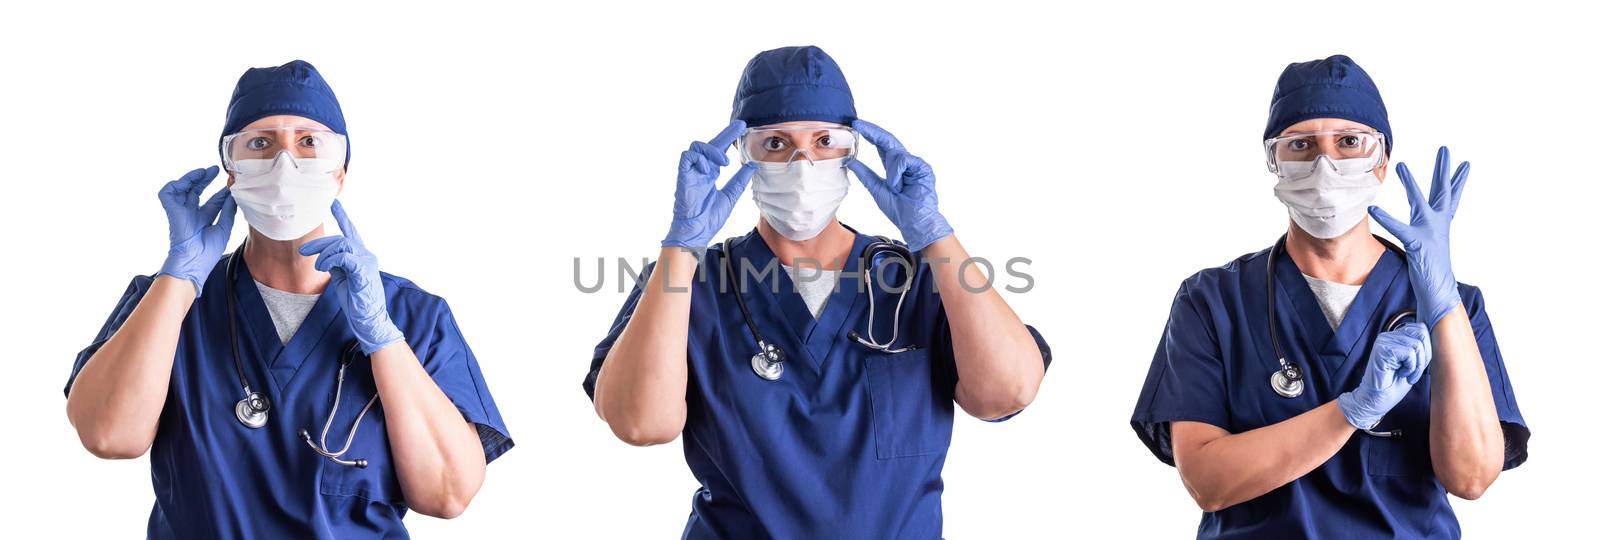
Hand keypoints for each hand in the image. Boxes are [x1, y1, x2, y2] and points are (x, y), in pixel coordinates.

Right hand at [156, 166, 236, 296]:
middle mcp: (192, 215)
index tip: (231, 185)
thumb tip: (233, 196)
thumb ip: (227, 212)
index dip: (221, 193)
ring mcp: (182, 212)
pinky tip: (190, 180)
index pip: (213, 202)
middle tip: (217, 170)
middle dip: (206, 180)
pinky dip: (176, 184)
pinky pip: (168, 193)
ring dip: (193, 179)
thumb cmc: (208, 252)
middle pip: (197, 192)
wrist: (194, 261)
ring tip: (204, 171)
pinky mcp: (172, 210)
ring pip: (183, 189)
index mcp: (204, 221)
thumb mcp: (223, 228)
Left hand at [299, 201, 403, 353]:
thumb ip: (337, 264)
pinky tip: (324, 269)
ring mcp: (366, 263)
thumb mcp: (343, 278)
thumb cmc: (357, 301)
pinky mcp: (364, 273)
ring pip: (342, 245)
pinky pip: (346, 258)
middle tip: (302, 251)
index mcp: (361, 256)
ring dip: (324, 254)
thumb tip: (324, 257)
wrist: (370, 321)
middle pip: (340, 238)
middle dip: (319, 244)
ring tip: (317, 266)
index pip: (351, 231)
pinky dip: (332, 260)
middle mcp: (366, 255)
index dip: (342, 216)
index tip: (333, 202)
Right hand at [662, 120, 755, 247]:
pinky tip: (709, 168)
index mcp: (710, 175)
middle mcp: (700, 171)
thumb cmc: (709, 218)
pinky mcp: (683, 177)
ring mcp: (691, 173)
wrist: (696, 232)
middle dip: (724, 134)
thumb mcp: (731, 196)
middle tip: (739, 126)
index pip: (719, 152)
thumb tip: (753, 165)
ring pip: (696, 147)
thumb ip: (740, 180)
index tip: (741, 129)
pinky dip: (699, 158)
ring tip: (725, 162)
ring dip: (712, 150)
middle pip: (710, 145)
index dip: (729, 139)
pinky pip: (687, 157)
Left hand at [846, 119, 952, 251]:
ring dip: (890, 171)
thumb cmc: (899, 210)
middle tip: (858, 124)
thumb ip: (865, 175)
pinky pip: (904, 160)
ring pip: (895, 153)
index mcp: (894, 167)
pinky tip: (898, 185)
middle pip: (888, 141)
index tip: (856, 126)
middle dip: (872, 132)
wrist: (914, 223)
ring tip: (894, 187)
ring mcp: (915, 164)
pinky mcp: (923, 168)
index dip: (869, 134)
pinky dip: (897, 173)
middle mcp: (905, 163)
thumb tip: (850, 161)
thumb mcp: (876, 189)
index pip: (880, 145)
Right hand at [1337, 322, 1431, 429]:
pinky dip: (1410, 367)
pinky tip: (1400, 374)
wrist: (1377, 400)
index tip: (1418, 365)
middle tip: (1414, 371)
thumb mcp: (1413, 363)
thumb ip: (1420, 348)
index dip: (1426, 348)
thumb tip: (1437, 338)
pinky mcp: (1382, 350)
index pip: (1421, 328)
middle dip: (1424, 356)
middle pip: (1422, 333)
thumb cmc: (1394, 384)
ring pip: (1417, 345)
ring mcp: (1383, 341)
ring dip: (1417, 365)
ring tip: (1407, 375)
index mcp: (1395, 336)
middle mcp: (1388, 335)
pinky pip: (1409, 353)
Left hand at [1369, 146, 1466, 326]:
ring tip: (1400, 166)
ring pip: (1419, 202)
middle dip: (1443, 170)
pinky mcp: (1418, 245)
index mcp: (1439, 224)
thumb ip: (1421, 233)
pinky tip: (1373, 209)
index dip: (1457, 180)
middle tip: (1444, 149)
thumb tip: (1420, 230)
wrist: (1439, 292)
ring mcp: (1429, 233)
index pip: (1449, 198)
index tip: (1464, 163)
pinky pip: (1400, 228)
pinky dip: (1386, 218)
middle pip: (1442, 192)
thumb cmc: (1431, 270)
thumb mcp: (1425, 245)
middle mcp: (1438, 225)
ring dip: (1410, 184)